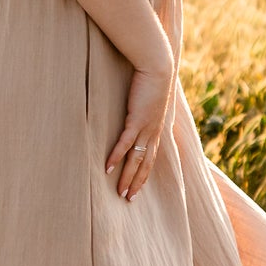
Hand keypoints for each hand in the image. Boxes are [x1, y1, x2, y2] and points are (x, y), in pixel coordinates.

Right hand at [105, 56, 174, 203]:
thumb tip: (139, 109)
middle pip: (145, 164)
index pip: (150, 158)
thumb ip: (144, 107)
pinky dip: (116, 157)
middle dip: (136, 182)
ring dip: (127, 177)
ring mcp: (146, 127)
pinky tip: (108, 169)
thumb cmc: (152, 78)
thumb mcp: (150, 98)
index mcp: (156, 129)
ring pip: (136, 159)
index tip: (137, 188)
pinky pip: (125, 143)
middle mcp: (153, 132)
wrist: (157, 66)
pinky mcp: (136, 119)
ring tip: (119, 191)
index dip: (144, 174)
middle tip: (128, 199)